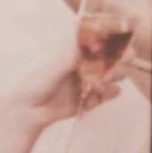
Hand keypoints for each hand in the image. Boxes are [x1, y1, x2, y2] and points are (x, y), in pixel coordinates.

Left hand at [7, 43, 125, 130]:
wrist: (29, 111)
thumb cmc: (35, 85)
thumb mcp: (52, 69)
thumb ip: (71, 58)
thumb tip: (88, 45)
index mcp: (74, 54)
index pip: (99, 43)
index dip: (112, 41)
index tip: (120, 42)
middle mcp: (84, 66)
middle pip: (109, 59)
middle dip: (117, 59)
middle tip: (122, 60)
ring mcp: (88, 82)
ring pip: (111, 75)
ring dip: (113, 76)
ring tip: (104, 81)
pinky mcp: (90, 99)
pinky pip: (107, 94)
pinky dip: (110, 93)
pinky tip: (106, 92)